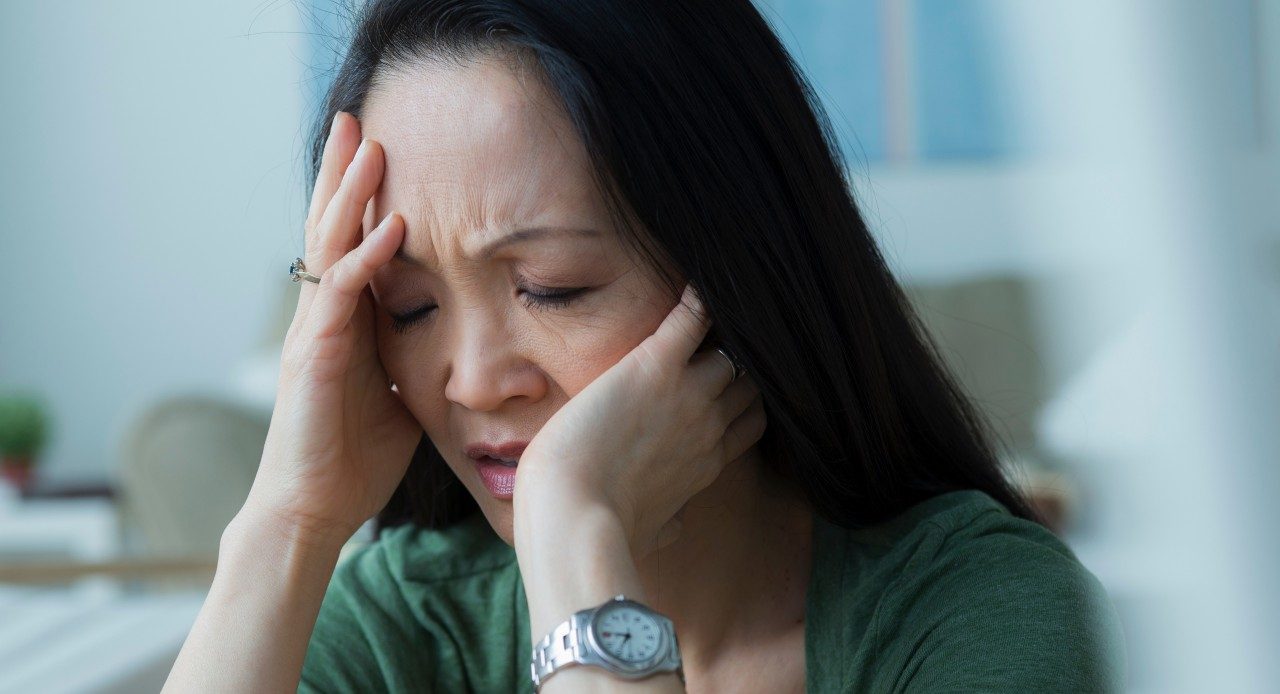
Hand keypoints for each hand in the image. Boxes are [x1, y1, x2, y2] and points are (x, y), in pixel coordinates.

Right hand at [242, 112, 419, 545]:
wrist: (314, 509)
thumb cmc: (355, 459)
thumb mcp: (401, 397)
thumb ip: (418, 361)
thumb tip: (460, 348)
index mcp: (344, 323)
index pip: (351, 244)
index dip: (361, 199)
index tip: (380, 152)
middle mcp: (323, 316)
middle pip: (330, 229)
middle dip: (342, 173)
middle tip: (355, 117)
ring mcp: (313, 331)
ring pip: (328, 246)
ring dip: (349, 194)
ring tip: (367, 143)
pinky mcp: (313, 355)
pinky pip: (339, 293)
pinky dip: (364, 257)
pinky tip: (389, 225)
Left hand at [513, 284, 764, 558]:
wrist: (574, 512)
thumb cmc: (601, 527)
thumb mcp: (648, 532)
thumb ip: (668, 523)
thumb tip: (674, 528)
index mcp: (706, 463)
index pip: (750, 421)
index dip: (744, 400)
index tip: (732, 384)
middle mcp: (708, 425)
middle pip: (748, 381)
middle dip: (741, 360)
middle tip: (725, 332)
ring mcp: (689, 393)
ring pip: (730, 348)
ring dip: (723, 327)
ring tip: (718, 297)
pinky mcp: (654, 365)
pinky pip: (693, 316)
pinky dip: (698, 295)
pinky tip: (698, 272)